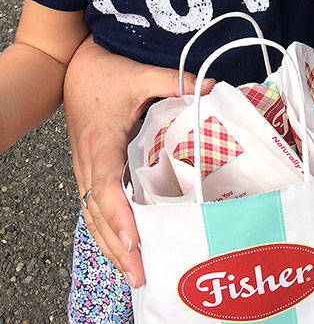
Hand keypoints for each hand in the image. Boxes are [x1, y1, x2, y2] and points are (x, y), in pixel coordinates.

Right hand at [64, 38, 213, 286]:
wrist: (72, 67)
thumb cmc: (105, 72)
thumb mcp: (140, 74)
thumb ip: (174, 81)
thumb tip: (212, 88)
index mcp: (101, 143)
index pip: (105, 187)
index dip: (119, 215)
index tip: (136, 239)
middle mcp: (88, 162)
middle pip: (96, 214)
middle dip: (117, 247)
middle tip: (140, 275)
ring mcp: (85, 168)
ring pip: (91, 216)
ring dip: (110, 245)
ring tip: (133, 273)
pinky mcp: (89, 169)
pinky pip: (92, 207)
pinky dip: (106, 230)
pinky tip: (123, 248)